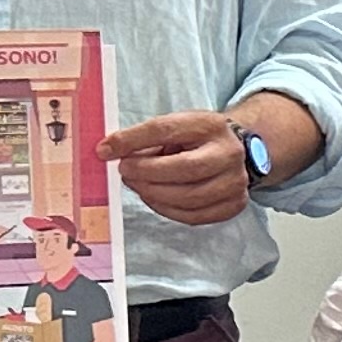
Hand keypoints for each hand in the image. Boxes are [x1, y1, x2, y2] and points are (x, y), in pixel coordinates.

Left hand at [104, 110, 251, 226]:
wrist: (235, 152)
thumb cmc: (196, 140)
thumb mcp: (174, 127)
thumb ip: (143, 138)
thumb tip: (107, 151)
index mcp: (211, 125)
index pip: (167, 130)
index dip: (132, 140)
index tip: (105, 150)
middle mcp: (229, 154)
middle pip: (184, 168)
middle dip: (146, 173)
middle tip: (125, 172)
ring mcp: (236, 182)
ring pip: (188, 197)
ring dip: (153, 194)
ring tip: (138, 185)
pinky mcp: (234, 205)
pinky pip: (193, 216)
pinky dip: (166, 210)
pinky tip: (155, 199)